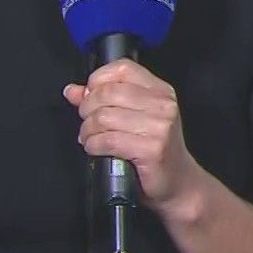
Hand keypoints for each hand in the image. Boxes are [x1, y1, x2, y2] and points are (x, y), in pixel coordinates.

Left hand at [63, 59, 199, 210]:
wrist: (179, 183)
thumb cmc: (155, 151)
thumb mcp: (133, 119)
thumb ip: (103, 101)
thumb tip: (73, 90)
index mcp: (161, 91)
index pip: (123, 68)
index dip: (98, 79)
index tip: (90, 96)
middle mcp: (163, 105)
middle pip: (108, 93)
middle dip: (87, 108)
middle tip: (87, 122)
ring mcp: (159, 126)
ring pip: (104, 117)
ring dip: (88, 130)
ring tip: (90, 138)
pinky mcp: (151, 148)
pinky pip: (108, 140)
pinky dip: (93, 145)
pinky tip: (96, 149)